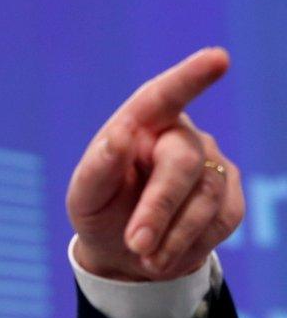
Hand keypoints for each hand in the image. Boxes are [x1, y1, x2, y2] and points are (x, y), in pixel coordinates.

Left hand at [66, 48, 244, 281]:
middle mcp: (179, 136)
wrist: (125, 252)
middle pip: (181, 164)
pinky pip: (222, 221)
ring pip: (205, 198)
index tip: (218, 59)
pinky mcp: (231, 197)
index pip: (163, 96)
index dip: (190, 77)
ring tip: (144, 258)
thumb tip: (119, 136)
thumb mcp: (85, 197)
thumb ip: (97, 168)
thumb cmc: (100, 212)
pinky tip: (166, 254)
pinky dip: (190, 245)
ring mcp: (211, 164)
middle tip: (135, 244)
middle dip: (158, 209)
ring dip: (173, 236)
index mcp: (139, 125)